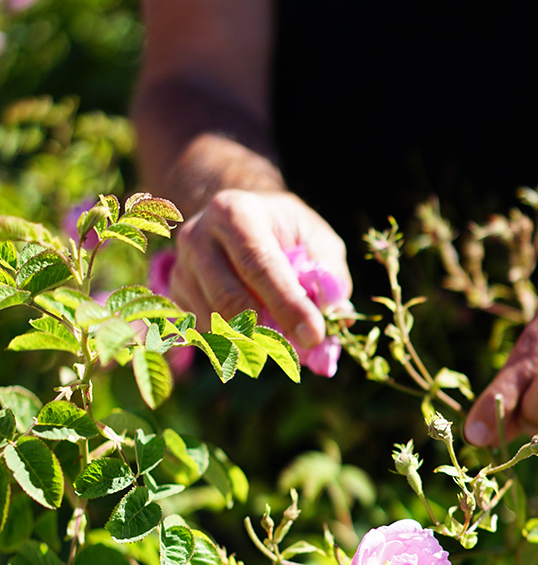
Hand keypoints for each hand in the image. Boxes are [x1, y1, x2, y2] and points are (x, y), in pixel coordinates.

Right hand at [169, 189, 351, 346]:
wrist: (236, 221)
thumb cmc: (283, 232)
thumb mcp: (314, 236)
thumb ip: (328, 272)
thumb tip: (335, 312)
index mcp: (235, 212)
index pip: (260, 265)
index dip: (288, 305)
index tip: (314, 336)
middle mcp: (198, 237)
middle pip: (230, 300)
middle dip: (269, 333)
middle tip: (299, 351)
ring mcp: (181, 267)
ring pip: (216, 324)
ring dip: (253, 342)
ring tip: (280, 339)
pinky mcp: (174, 294)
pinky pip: (206, 333)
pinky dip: (236, 343)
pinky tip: (254, 331)